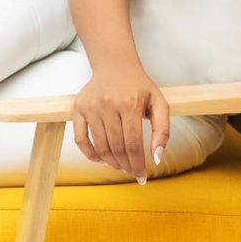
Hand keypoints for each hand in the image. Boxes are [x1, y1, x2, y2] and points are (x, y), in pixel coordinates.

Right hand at [72, 63, 169, 183]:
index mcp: (130, 103)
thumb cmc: (139, 86)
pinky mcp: (78, 108)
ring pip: (100, 146)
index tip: (142, 177)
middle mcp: (108, 104)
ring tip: (120, 165)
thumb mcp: (159, 103)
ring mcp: (90, 107)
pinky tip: (101, 159)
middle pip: (117, 147)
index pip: (134, 144)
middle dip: (126, 165)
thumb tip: (157, 158)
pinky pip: (80, 139)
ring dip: (111, 162)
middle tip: (132, 171)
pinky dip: (90, 154)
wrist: (115, 64)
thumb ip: (162, 130)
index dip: (138, 164)